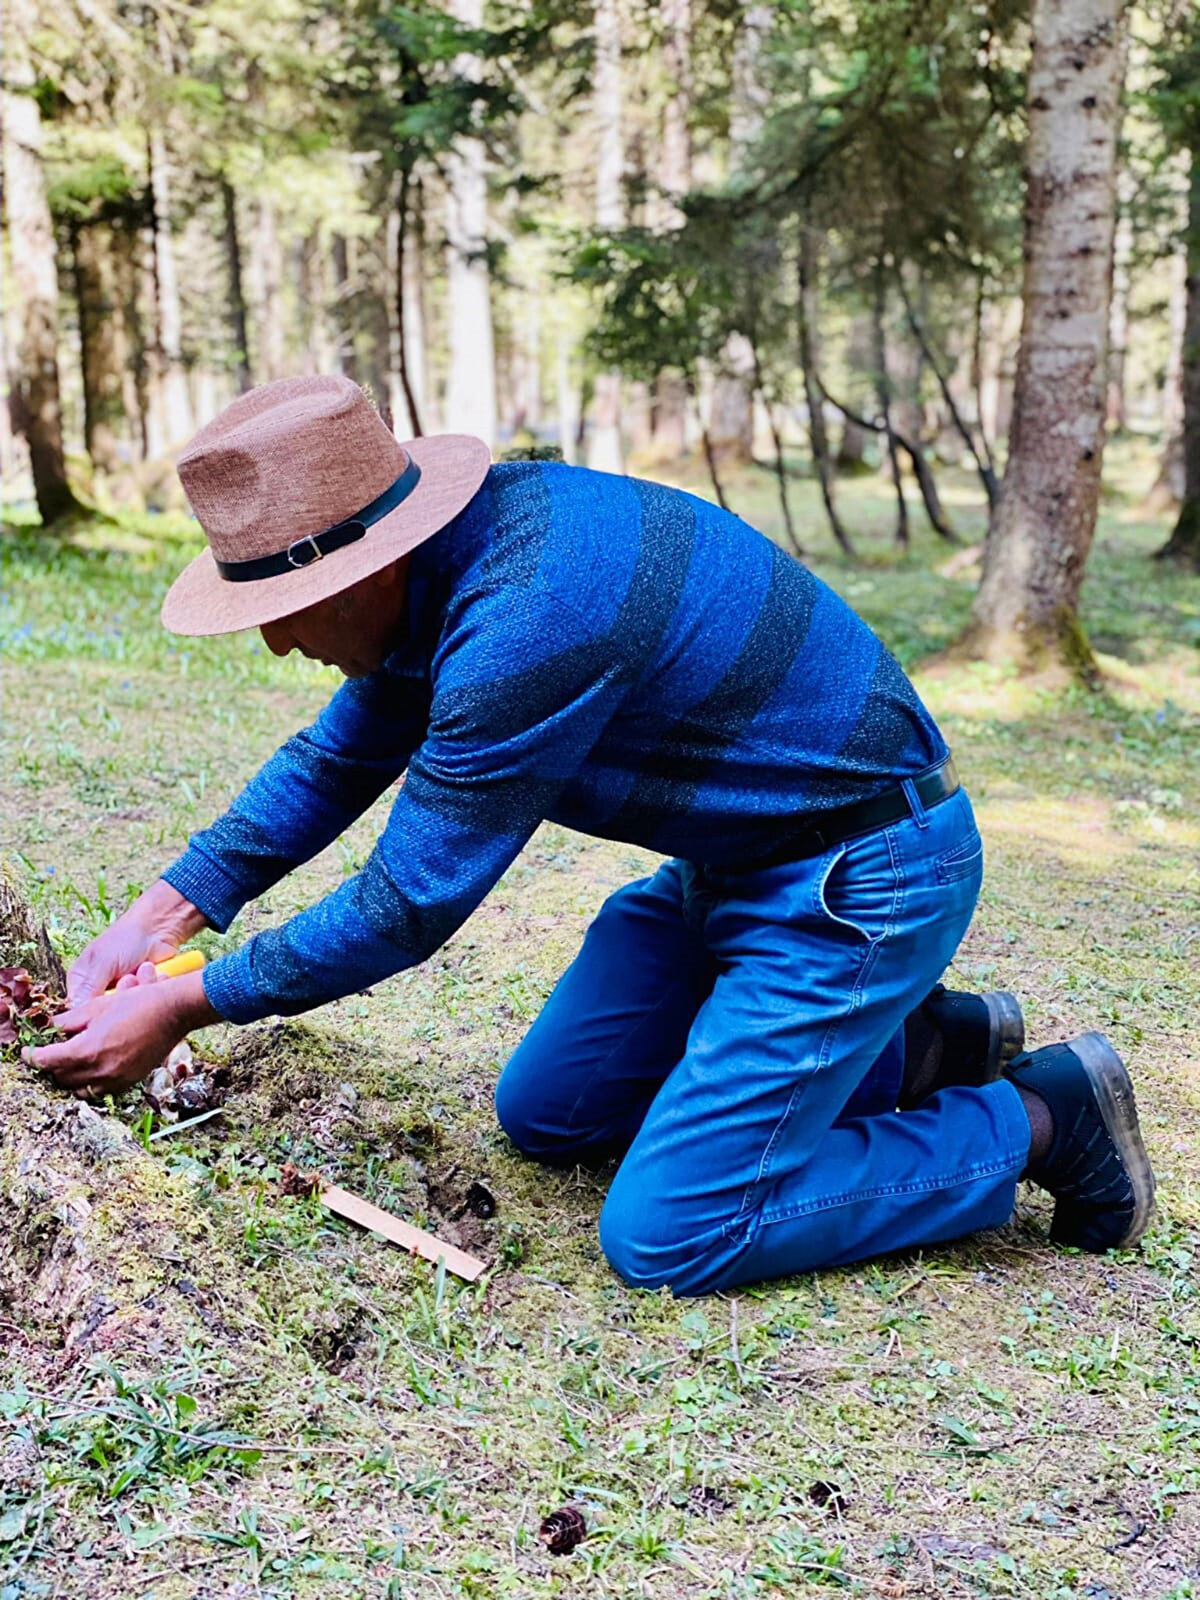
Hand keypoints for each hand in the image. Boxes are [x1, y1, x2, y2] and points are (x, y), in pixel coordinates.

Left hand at [25, 969, 219, 1098]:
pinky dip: (91, 1083)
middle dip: (51, 1067)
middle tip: (50, 1053)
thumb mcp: (98, 1006)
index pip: (48, 1061)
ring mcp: (117, 1079)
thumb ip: (69, 1020)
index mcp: (89, 1050)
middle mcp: (101, 1070)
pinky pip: (101, 1090)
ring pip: (80, 1089)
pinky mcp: (130, 1081)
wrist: (174, 1012)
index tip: (28, 1052)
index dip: (33, 1057)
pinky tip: (93, 1067)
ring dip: (70, 1078)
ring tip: (71, 1062)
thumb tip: (52, 1027)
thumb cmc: (139, 1004)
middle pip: (61, 1078)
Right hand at [67, 879, 208, 1004]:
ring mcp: (121, 994)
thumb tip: (75, 1013)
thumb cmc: (126, 939)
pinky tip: (153, 974)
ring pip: (126, 1010)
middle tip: (128, 977)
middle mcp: (98, 991)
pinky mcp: (140, 996)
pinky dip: (150, 990)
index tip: (107, 1001)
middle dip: (120, 997)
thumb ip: (89, 988)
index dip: (93, 1011)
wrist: (159, 928)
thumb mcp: (103, 962)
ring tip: (141, 970)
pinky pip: (144, 1004)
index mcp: (79, 982)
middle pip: (104, 1013)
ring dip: (137, 990)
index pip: (78, 1010)